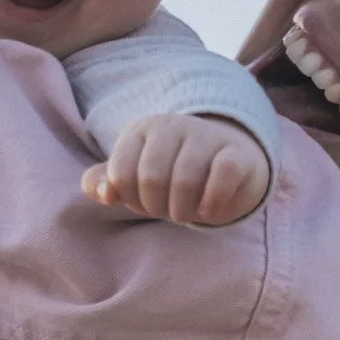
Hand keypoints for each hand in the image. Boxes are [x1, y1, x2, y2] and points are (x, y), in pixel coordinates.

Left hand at [81, 113, 270, 226]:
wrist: (226, 165)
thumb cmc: (170, 175)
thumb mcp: (132, 177)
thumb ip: (102, 182)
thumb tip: (103, 194)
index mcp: (141, 130)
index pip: (119, 175)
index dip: (130, 199)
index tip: (143, 202)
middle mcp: (173, 126)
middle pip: (151, 179)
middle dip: (156, 207)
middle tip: (167, 211)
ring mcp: (206, 136)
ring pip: (185, 180)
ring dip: (183, 211)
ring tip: (186, 213)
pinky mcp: (237, 153)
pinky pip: (222, 176)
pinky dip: (213, 204)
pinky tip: (209, 211)